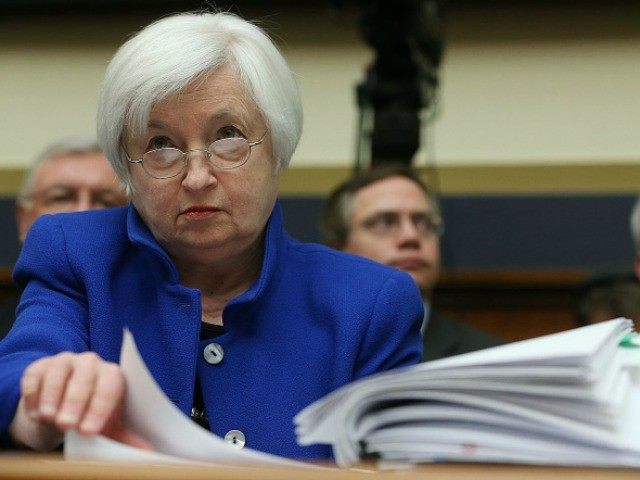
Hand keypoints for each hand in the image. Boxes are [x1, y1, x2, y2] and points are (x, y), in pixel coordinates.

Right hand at [9, 352, 150, 450]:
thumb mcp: (107, 428)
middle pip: (86, 376)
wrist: (59, 411)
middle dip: (76, 401)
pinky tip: (33, 414)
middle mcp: (91, 363)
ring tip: (49, 418)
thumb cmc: (88, 417)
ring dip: (53, 395)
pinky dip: (33, 394)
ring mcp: (65, 361)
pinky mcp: (40, 366)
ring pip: (59, 371)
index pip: (111, 386)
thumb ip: (125, 438)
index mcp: (112, 375)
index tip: (89, 431)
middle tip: (67, 425)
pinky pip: (35, 374)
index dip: (101, 407)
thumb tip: (149, 453)